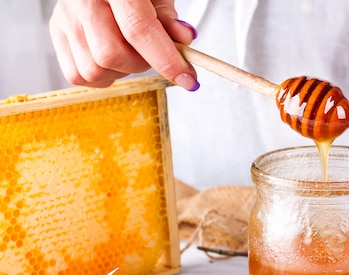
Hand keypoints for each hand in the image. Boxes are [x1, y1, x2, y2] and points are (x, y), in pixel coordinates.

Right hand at [49, 0, 198, 89]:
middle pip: (111, 54)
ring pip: (94, 70)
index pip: (138, 28)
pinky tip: (112, 59)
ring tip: (130, 51)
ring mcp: (64, 16)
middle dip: (141, 64)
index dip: (166, 59)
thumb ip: (169, 18)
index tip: (188, 80)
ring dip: (121, 71)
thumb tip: (184, 40)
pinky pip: (78, 75)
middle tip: (151, 53)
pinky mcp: (56, 30)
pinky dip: (102, 76)